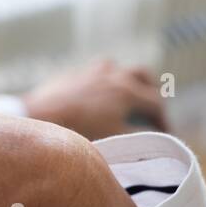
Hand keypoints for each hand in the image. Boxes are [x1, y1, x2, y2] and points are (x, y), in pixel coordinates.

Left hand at [21, 60, 169, 138]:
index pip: (156, 102)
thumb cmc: (79, 130)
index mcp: (127, 90)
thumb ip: (139, 136)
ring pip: (116, 68)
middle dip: (150, 90)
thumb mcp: (115, 136)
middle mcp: (113, 74)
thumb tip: (158, 138)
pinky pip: (93, 73)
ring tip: (122, 96)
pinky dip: (101, 81)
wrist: (39, 116)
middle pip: (142, 74)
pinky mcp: (71, 74)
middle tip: (150, 107)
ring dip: (125, 79)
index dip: (164, 119)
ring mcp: (91, 70)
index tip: (166, 132)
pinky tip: (92, 96)